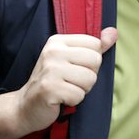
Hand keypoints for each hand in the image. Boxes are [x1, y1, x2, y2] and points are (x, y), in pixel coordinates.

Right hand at [0, 27, 116, 138]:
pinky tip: (61, 98)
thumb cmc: (53, 82)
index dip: (91, 61)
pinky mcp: (50, 88)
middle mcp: (53, 51)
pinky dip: (74, 100)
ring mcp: (50, 70)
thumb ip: (94, 46)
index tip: (74, 68)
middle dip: (89, 76)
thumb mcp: (71, 59)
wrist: (25, 106)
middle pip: (95, 60)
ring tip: (66, 89)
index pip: (95, 44)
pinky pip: (79, 95)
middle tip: (71, 81)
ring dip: (82, 90)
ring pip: (90, 79)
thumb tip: (113, 32)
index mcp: (58, 40)